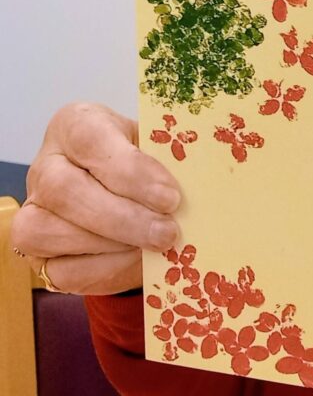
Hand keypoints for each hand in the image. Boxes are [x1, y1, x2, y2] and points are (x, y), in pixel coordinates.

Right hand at [10, 102, 181, 294]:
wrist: (120, 185)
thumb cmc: (141, 159)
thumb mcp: (155, 145)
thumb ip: (168, 160)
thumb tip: (198, 187)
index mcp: (75, 124)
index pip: (91, 140)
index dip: (131, 171)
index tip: (170, 196)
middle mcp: (45, 164)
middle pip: (66, 190)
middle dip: (124, 218)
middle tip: (168, 232)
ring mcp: (32, 209)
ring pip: (51, 232)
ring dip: (113, 245)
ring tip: (156, 246)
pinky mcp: (36, 251)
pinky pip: (61, 270)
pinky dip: (105, 270)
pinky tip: (138, 263)